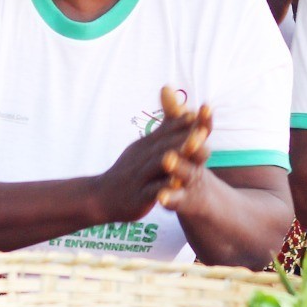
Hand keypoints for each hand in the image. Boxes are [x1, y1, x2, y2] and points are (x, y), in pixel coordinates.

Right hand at [97, 86, 212, 222]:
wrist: (101, 196)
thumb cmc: (129, 170)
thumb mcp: (145, 147)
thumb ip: (165, 129)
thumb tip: (186, 110)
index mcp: (147, 145)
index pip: (168, 130)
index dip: (186, 121)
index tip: (206, 109)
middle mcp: (143, 157)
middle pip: (165, 144)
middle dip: (184, 136)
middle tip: (203, 129)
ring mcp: (140, 177)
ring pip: (158, 165)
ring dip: (175, 156)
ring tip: (192, 150)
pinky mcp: (138, 197)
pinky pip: (151, 192)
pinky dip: (163, 189)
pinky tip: (176, 187)